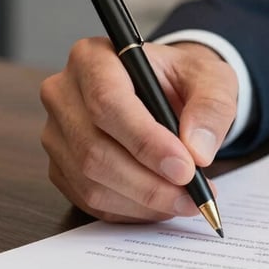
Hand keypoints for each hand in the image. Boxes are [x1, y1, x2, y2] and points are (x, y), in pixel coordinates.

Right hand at [40, 38, 237, 221]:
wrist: (166, 93)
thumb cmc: (183, 80)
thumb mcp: (212, 78)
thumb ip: (211, 107)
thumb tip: (197, 151)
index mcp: (93, 58)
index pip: (107, 102)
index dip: (145, 141)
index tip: (185, 168)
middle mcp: (63, 93)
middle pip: (94, 149)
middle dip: (149, 182)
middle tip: (193, 194)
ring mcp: (57, 133)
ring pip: (91, 181)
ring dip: (143, 201)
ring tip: (186, 200)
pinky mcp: (60, 167)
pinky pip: (90, 200)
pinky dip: (132, 210)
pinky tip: (162, 204)